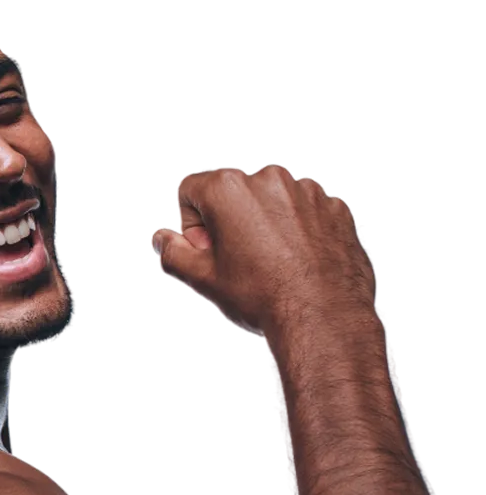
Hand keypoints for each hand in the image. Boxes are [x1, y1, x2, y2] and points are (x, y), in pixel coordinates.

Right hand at [151, 165, 378, 339]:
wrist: (323, 316)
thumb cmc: (260, 297)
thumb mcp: (203, 279)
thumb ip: (174, 253)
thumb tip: (162, 237)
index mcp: (229, 190)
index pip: (191, 191)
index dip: (192, 226)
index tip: (208, 253)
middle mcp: (268, 178)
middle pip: (234, 195)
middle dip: (230, 224)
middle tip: (239, 264)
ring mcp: (306, 190)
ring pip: (270, 203)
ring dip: (264, 227)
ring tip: (272, 267)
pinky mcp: (333, 206)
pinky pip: (304, 212)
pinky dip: (297, 232)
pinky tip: (297, 264)